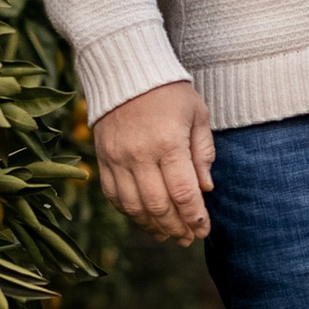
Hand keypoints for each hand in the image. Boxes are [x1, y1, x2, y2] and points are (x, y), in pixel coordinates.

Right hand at [93, 76, 216, 243]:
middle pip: (158, 205)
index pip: (183, 193)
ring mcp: (117, 158)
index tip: (203, 230)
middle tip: (188, 238)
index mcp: (168, 143)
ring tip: (168, 234)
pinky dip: (129, 211)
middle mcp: (139, 155)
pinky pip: (113, 195)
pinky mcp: (102, 158)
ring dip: (152, 225)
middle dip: (176, 227)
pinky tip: (144, 218)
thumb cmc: (169, 92)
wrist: (126, 70)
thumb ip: (203, 152)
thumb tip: (206, 188)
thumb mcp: (198, 115)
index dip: (194, 218)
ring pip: (133, 206)